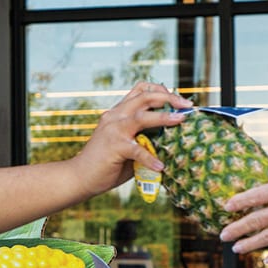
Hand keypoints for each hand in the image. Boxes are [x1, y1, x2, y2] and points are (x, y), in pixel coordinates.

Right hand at [73, 81, 191, 195]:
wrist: (80, 178)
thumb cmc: (106, 164)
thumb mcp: (128, 144)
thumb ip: (144, 137)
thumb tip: (171, 137)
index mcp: (118, 112)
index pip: (141, 90)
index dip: (162, 90)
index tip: (179, 100)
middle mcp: (115, 116)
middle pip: (146, 96)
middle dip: (170, 98)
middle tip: (187, 106)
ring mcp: (114, 130)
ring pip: (143, 116)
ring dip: (164, 117)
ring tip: (181, 120)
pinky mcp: (114, 146)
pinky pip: (138, 150)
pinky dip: (151, 158)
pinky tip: (161, 167)